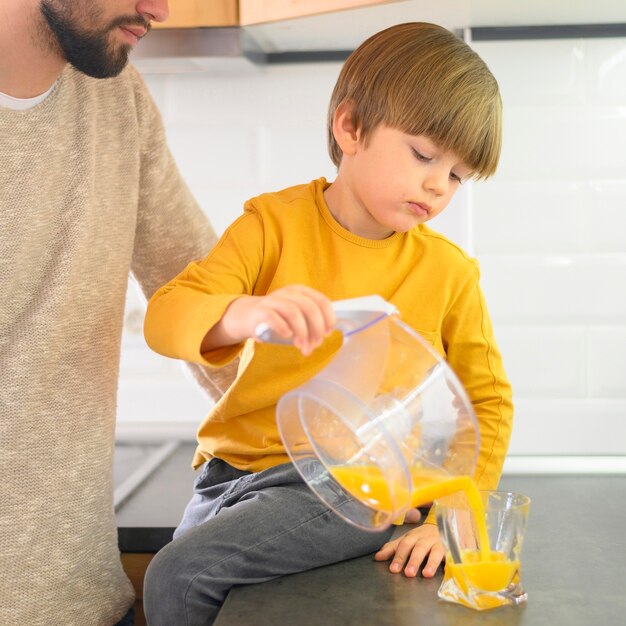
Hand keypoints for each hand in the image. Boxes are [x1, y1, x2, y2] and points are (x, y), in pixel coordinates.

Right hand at [202, 285, 334, 355]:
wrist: (248, 316)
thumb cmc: (278, 318)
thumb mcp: (297, 316)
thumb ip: (310, 323)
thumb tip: (323, 336)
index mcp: (300, 291)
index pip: (321, 300)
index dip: (327, 317)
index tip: (327, 333)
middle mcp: (288, 293)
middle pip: (309, 307)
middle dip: (315, 329)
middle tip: (315, 345)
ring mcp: (273, 300)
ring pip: (293, 312)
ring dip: (301, 332)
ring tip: (302, 346)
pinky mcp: (260, 311)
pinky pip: (273, 317)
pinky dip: (283, 328)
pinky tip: (288, 336)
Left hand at [374, 523, 444, 577]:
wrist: (442, 525)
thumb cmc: (421, 537)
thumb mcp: (406, 540)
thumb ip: (392, 548)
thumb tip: (377, 557)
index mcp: (412, 537)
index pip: (403, 545)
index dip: (398, 556)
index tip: (393, 569)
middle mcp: (424, 539)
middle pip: (418, 548)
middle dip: (413, 560)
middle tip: (408, 573)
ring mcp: (438, 543)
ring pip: (434, 551)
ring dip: (430, 562)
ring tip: (426, 574)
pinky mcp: (450, 548)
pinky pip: (450, 554)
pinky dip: (448, 562)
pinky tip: (445, 571)